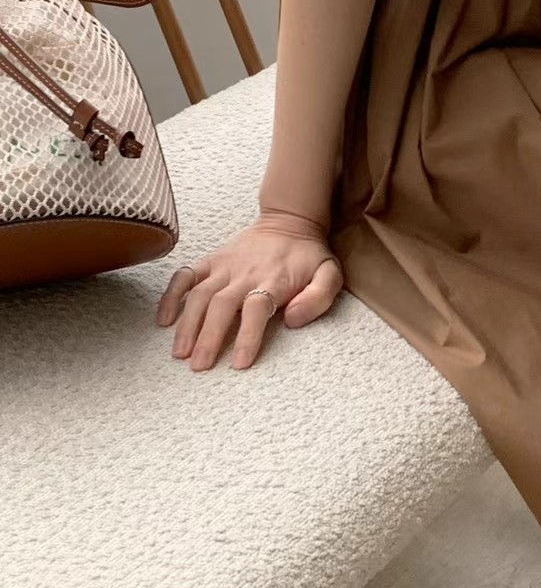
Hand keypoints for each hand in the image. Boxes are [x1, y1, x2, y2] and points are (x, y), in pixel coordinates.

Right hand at [156, 210, 343, 370]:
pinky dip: (171, 295)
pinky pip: (186, 276)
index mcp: (275, 279)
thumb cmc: (309, 256)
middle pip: (223, 305)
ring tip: (180, 353)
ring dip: (187, 323)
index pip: (257, 308)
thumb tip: (292, 320)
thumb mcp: (330, 273)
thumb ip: (318, 297)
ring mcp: (225, 266)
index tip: (238, 363)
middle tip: (199, 366)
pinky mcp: (212, 261)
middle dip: (209, 336)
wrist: (289, 221)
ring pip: (200, 294)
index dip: (247, 336)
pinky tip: (163, 320)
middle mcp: (246, 273)